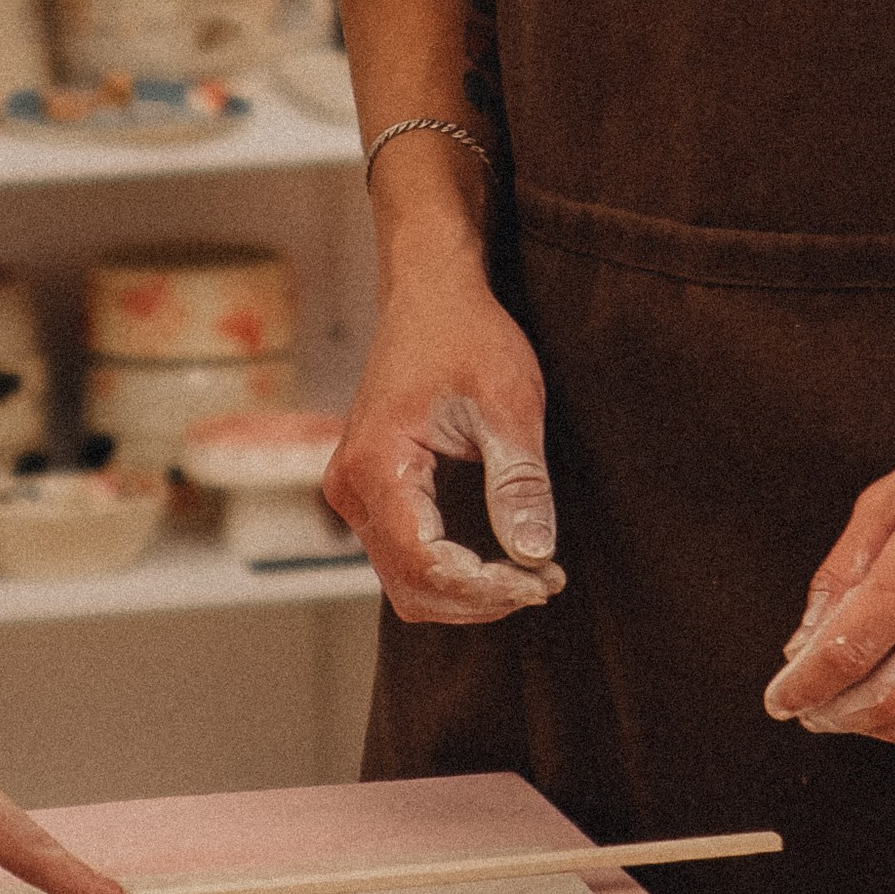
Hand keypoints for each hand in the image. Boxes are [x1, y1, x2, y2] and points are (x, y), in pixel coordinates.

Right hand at [323, 271, 564, 624]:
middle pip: (411, 586)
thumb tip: (534, 555)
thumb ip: (518, 481)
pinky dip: (450, 572)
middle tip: (544, 582)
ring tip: (529, 575)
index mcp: (377, 465)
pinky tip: (498, 559)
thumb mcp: (508, 403)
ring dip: (466, 592)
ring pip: (405, 581)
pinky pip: (403, 556)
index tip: (543, 580)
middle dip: (479, 599)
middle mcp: (350, 487)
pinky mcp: (370, 491)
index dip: (485, 589)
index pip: (425, 564)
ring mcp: (354, 491)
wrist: (430, 294)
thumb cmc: (467, 336)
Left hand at [760, 357, 894, 751]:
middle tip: (817, 714)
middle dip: (840, 716)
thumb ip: (843, 571)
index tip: (779, 701)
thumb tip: (802, 647)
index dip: (805, 685)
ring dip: (894, 732)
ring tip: (868, 715)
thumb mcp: (894, 493)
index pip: (850, 646)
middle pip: (894, 695)